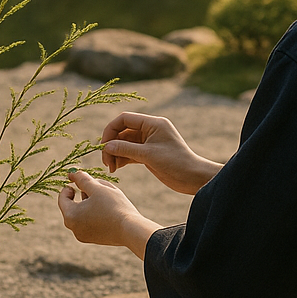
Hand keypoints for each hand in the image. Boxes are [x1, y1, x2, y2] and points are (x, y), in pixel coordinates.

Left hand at [57, 171, 161, 258]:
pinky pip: (90, 222)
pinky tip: (110, 209)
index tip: (82, 180)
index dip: (70, 185)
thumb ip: (82, 179)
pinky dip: (95, 213)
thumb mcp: (98, 188)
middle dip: (83, 194)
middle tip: (97, 187)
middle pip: (73, 205)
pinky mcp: (95, 239)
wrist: (131, 230)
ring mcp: (84, 236)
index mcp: (70, 216)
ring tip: (107, 197)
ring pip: (82, 214)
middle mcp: (74, 228)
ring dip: (90, 203)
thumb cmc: (113, 207)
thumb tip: (71, 173)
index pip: (63, 197)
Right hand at [100, 112, 221, 194]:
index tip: (103, 146)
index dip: (110, 130)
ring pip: (125, 143)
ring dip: (116, 153)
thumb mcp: (148, 155)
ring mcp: (149, 142)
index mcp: (152, 123)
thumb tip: (106, 146)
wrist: (193, 178)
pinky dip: (122, 159)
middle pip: (123, 132)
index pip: (124, 119)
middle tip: (106, 162)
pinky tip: (116, 168)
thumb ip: (126, 149)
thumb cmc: (175, 163)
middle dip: (112, 145)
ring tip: (111, 168)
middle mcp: (150, 130)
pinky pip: (130, 152)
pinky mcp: (149, 154)